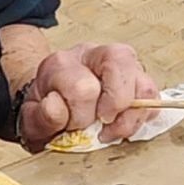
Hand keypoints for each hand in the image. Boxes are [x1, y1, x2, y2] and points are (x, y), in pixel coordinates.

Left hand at [15, 42, 158, 151]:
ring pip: (143, 81)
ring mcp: (120, 66)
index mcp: (63, 63)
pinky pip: (152, 97)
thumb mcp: (31, 118)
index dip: (80, 114)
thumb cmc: (45, 110)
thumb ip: (40, 116)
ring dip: (132, 114)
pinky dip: (143, 115)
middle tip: (101, 125)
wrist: (50, 102)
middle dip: (113, 105)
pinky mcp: (136, 80)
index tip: (74, 127)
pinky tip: (124, 125)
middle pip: (120, 64)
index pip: (82, 85)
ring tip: (113, 129)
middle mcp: (94, 55)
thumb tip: (56, 107)